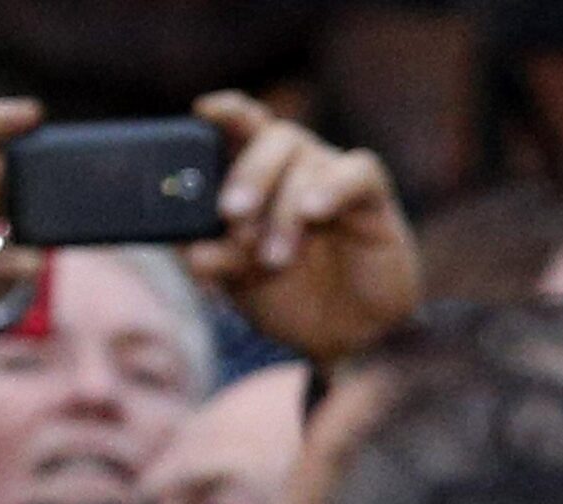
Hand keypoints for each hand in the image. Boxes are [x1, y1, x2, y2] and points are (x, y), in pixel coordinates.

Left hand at [187, 91, 421, 362]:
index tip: (203, 110)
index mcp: (257, 177)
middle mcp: (296, 167)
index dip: (225, 112)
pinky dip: (330, 189)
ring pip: (307, 163)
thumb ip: (214, 258)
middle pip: (273, 138)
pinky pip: (355, 173)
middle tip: (231, 214)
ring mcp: (334, 178)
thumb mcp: (238, 280)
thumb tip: (190, 251)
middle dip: (248, 175)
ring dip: (282, 212)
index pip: (241, 128)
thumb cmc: (286, 294)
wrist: (341, 335)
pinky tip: (312, 212)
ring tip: (273, 260)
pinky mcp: (371, 197)